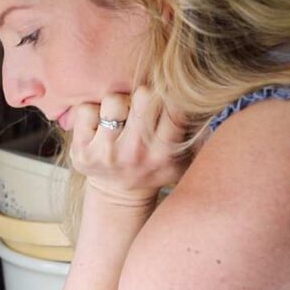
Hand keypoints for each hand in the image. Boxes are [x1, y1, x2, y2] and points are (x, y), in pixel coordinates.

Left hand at [70, 86, 190, 205]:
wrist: (117, 195)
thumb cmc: (154, 167)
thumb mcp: (184, 157)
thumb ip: (199, 133)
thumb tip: (209, 102)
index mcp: (163, 153)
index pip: (174, 107)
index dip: (170, 95)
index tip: (165, 98)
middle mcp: (134, 153)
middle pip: (144, 95)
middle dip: (144, 96)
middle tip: (142, 108)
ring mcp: (105, 153)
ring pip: (114, 100)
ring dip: (117, 103)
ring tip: (121, 118)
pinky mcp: (80, 152)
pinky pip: (85, 110)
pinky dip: (92, 112)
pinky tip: (99, 127)